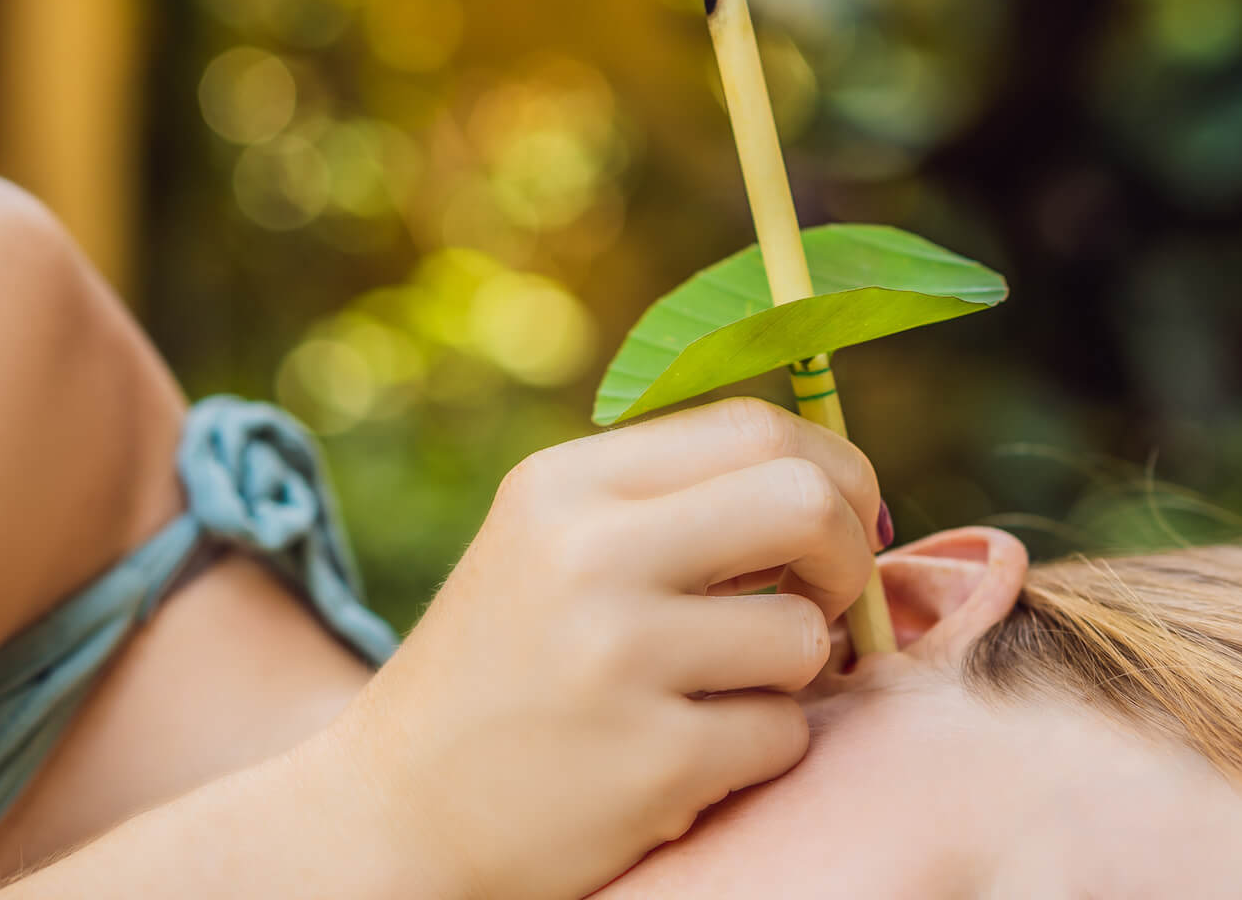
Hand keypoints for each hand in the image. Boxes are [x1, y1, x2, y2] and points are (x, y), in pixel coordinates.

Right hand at [326, 397, 885, 899]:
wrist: (394, 813)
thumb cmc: (503, 668)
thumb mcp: (547, 544)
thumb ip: (669, 499)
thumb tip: (838, 485)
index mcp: (562, 486)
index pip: (753, 428)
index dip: (831, 470)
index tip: (842, 518)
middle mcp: (585, 556)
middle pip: (803, 502)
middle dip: (848, 552)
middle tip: (828, 598)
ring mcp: (617, 661)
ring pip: (804, 637)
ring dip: (793, 672)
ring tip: (720, 690)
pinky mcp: (650, 764)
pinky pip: (782, 736)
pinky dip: (759, 749)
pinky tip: (687, 755)